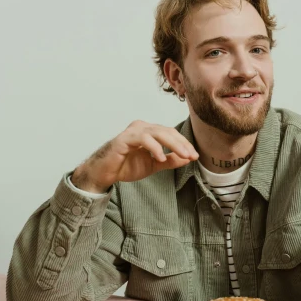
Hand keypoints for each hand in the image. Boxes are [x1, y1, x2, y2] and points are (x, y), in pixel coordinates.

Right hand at [71, 120, 198, 191]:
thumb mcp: (153, 165)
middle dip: (182, 144)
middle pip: (167, 131)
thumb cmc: (126, 166)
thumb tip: (187, 159)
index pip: (171, 134)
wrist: (105, 173)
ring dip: (172, 144)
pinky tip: (160, 157)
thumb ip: (169, 161)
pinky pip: (143, 139)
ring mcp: (133, 131)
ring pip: (158, 133)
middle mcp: (142, 127)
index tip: (195, 156)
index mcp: (149, 132)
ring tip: (182, 156)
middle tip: (192, 156)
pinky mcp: (124, 138)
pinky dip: (154, 147)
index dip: (184, 144)